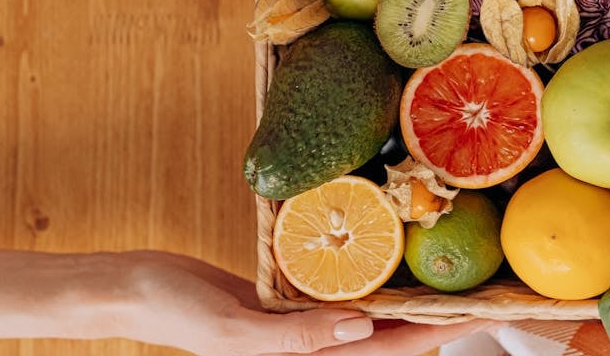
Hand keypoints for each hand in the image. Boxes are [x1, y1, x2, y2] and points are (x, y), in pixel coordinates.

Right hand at [114, 252, 496, 354]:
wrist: (134, 288)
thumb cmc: (172, 309)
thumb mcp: (231, 329)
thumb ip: (296, 337)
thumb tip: (361, 328)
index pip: (381, 355)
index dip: (428, 338)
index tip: (471, 317)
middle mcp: (305, 350)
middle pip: (384, 340)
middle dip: (429, 323)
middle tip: (474, 293)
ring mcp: (298, 328)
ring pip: (365, 320)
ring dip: (402, 304)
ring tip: (443, 279)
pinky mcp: (285, 305)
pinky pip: (336, 298)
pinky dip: (365, 285)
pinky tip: (382, 262)